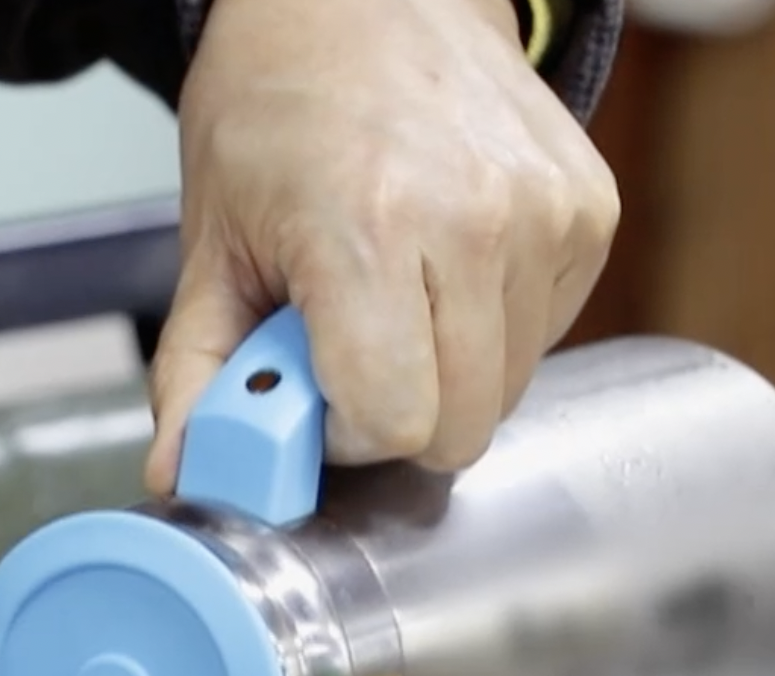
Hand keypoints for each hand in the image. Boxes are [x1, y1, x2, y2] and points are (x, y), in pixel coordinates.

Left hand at [147, 0, 618, 489]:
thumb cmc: (283, 101)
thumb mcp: (212, 237)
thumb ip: (197, 370)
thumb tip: (183, 475)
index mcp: (369, 229)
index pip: (394, 423)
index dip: (347, 433)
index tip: (315, 392)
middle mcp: (475, 220)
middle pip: (461, 427)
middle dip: (397, 414)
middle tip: (349, 345)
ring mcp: (546, 213)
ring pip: (511, 389)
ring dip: (448, 369)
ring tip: (397, 290)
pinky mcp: (591, 210)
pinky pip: (546, 334)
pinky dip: (494, 325)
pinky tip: (446, 264)